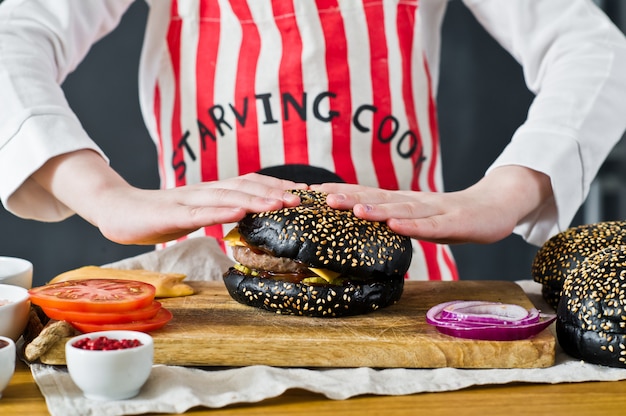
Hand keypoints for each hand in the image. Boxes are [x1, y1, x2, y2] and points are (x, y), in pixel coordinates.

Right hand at [32, 150, 305, 244]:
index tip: (305, 192)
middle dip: (277, 191)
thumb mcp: (196, 213)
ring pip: (227, 197)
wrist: (117, 210)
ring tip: (282, 203)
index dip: (277, 186)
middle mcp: (205, 191)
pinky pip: (199, 212)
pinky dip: (222, 211)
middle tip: (306, 197)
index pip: (250, 184)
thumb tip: (247, 218)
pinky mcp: (172, 214)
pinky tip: (241, 213)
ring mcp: (188, 200)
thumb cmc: (159, 215)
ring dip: (257, 199)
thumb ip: (219, 212)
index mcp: (213, 192)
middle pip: (245, 187)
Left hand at [311, 166, 552, 244]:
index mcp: (404, 203)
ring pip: (402, 210)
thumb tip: (365, 224)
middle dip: (349, 198)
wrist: (497, 204)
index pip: (368, 195)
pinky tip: (395, 226)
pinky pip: (432, 226)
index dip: (341, 192)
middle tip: (321, 197)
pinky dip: (412, 226)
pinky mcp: (456, 223)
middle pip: (378, 199)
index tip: (312, 193)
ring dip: (376, 209)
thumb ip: (396, 220)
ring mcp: (435, 211)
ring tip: (352, 208)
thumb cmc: (455, 215)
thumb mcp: (420, 219)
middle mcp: (415, 203)